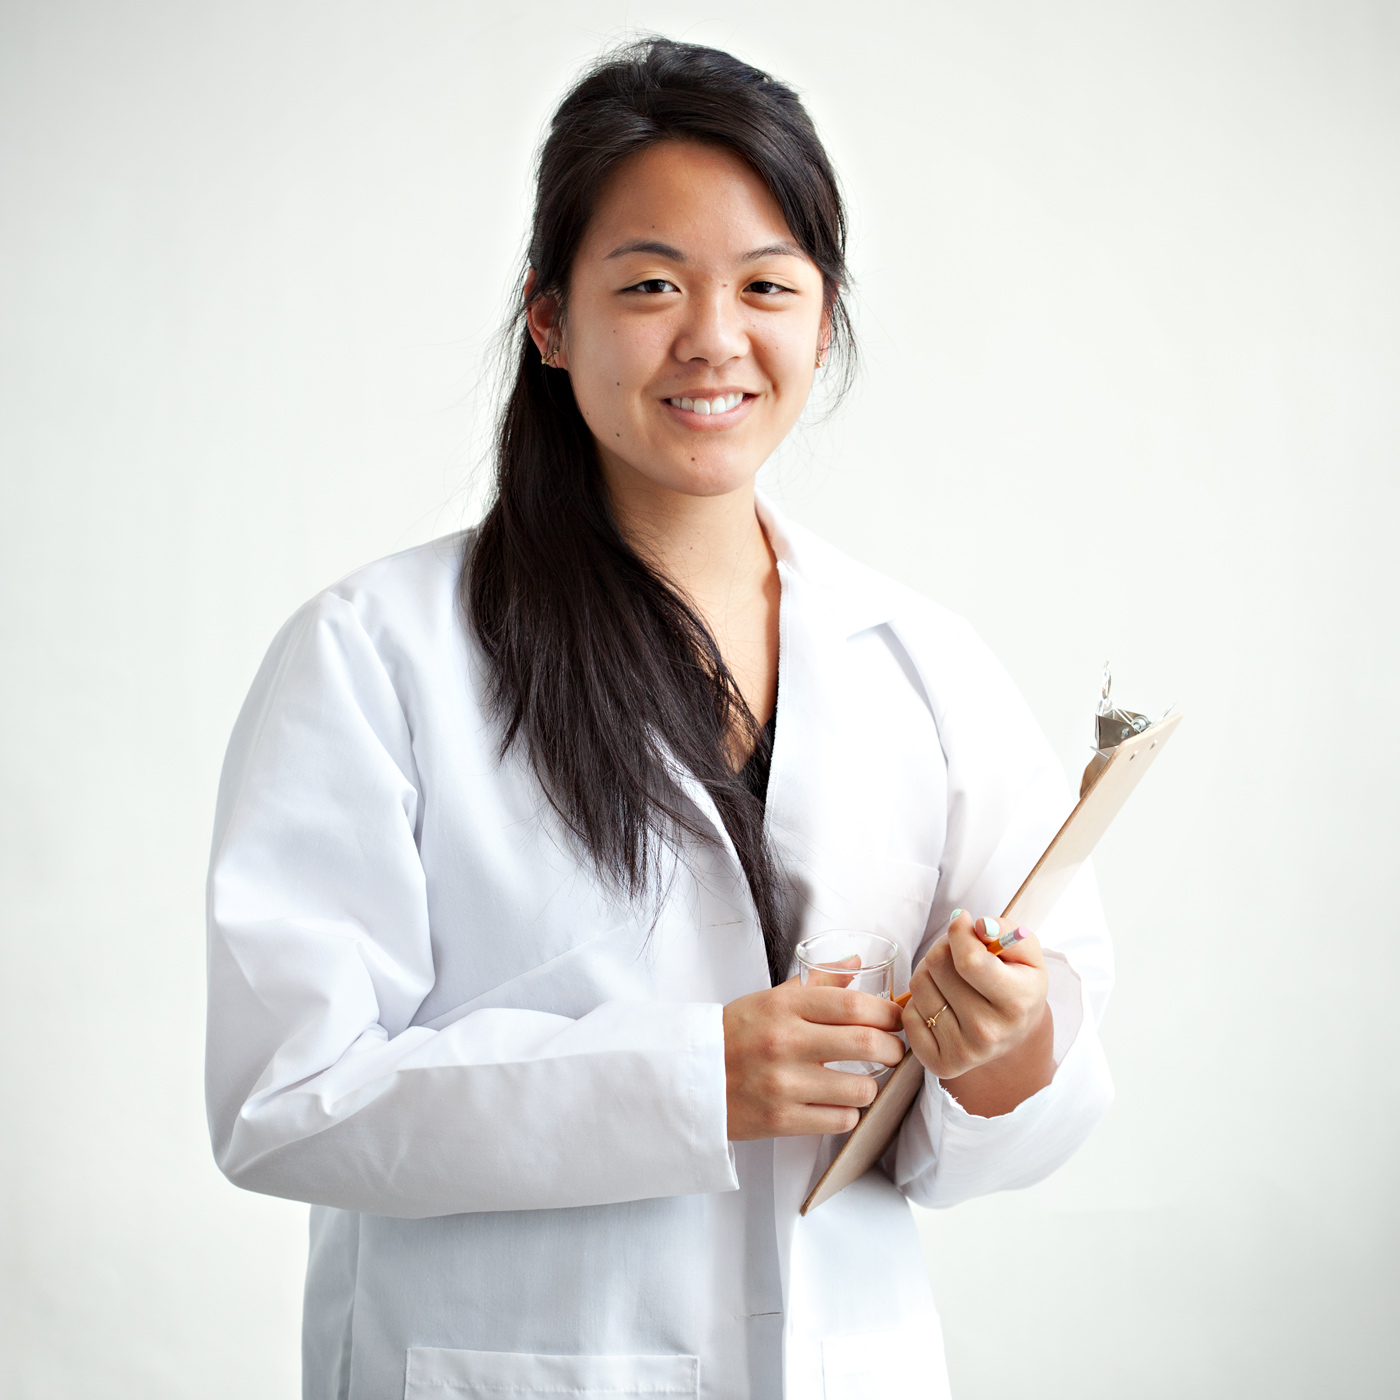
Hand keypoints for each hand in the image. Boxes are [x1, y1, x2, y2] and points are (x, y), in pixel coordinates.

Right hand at [723, 977, 905, 1139]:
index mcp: (784, 1008)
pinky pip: (840, 1120)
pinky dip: (848, 1112)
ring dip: (871, 1085)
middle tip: (893, 1051)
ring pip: (860, 1088)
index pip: (853, 1005)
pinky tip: (836, 1103)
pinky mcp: (781, 1120)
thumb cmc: (735, 1035)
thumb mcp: (770, 999)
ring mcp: (783, 1085)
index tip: (896, 1019)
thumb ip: (817, 982)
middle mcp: (785, 1044)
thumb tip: (856, 962)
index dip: (887, 1013)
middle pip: (866, 1043)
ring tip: (861, 1079)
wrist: (690, 1078)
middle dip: (892, 1048)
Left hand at [902, 912, 1053, 1115]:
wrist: (1013, 1035)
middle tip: (957, 954)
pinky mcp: (940, 1063)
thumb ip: (1007, 931)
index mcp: (1018, 1002)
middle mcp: (990, 1032)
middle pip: (937, 965)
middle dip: (943, 949)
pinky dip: (920, 1001)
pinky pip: (908, 1014)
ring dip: (929, 972)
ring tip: (950, 978)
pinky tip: (942, 1003)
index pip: (969, 961)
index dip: (959, 933)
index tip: (962, 921)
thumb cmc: (1016, 985)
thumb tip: (978, 925)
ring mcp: (964, 1052)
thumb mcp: (1026, 954)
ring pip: (919, 985)